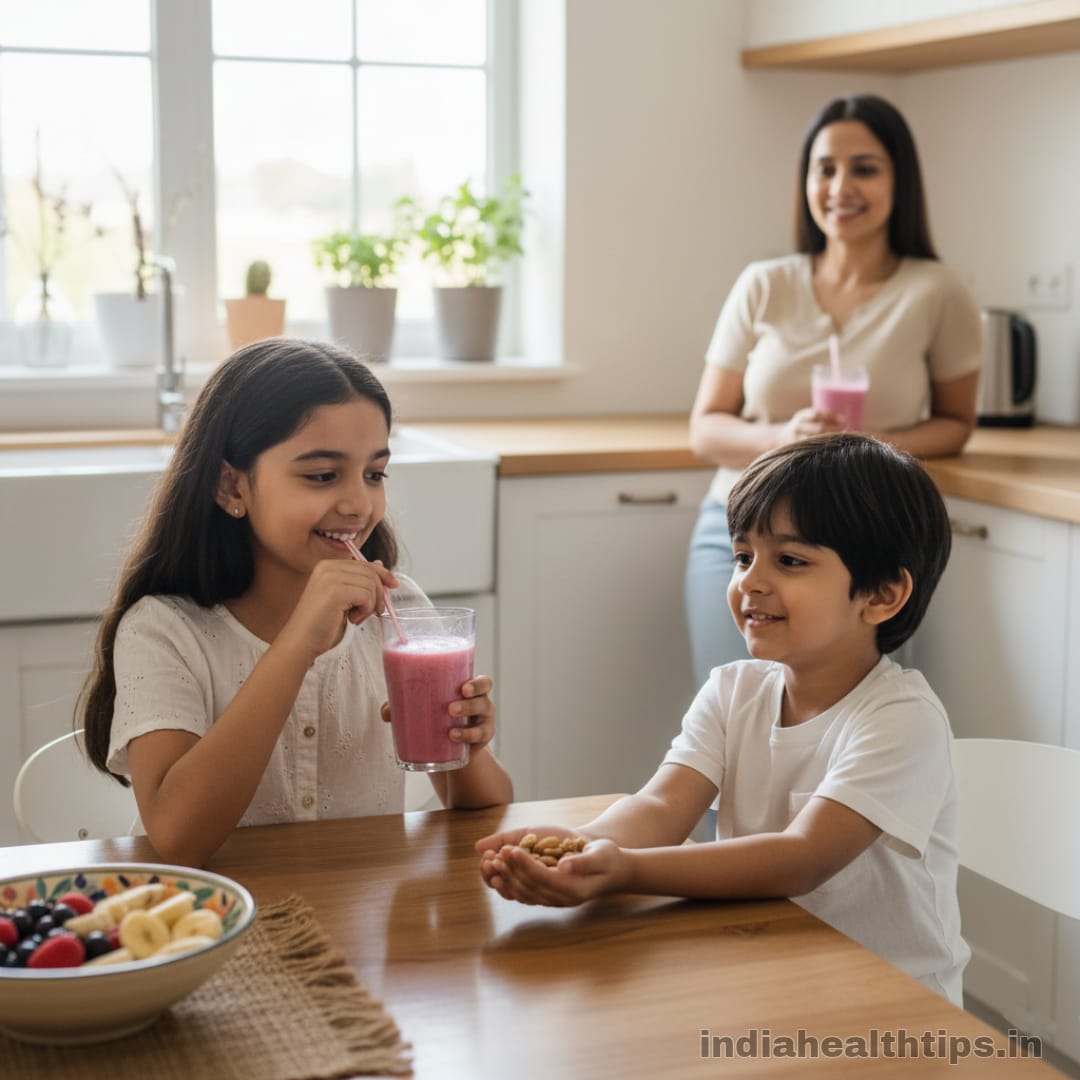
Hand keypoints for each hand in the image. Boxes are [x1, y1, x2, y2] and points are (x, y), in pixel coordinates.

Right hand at [280, 558, 397, 661]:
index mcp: (327, 565)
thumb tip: (379, 564)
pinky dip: (365, 610)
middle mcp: (327, 567)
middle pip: (370, 573)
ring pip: (371, 584)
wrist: (301, 640)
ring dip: (370, 605)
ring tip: (356, 616)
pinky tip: (352, 619)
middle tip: (372, 611)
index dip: (382, 574)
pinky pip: (366, 595)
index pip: (364, 563)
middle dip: (378, 593)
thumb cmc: (321, 622)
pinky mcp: (335, 591)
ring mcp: (330, 577)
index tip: (393, 584)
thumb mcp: (343, 597)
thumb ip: (358, 580)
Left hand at [381, 674, 496, 748]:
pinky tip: (454, 738)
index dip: (476, 683)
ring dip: (467, 720)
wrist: (451, 749)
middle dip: (470, 701)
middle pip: (484, 695)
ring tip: (450, 729)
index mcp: (469, 689)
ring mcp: (484, 720)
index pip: (482, 681)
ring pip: (484, 714)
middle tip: (450, 708)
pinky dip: (467, 736)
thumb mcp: (426, 709)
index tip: (462, 687)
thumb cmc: (438, 718)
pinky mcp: (482, 738)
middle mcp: (481, 701)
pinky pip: (480, 735)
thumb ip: (405, 706)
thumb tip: (386, 712)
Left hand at [476, 826, 623, 906]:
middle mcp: (562, 898)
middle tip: (495, 854)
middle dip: (510, 870)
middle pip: (530, 887)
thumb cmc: (608, 858)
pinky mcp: (550, 896)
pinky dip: (510, 885)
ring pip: (525, 893)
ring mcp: (556, 900)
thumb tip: (563, 866)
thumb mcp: (600, 855)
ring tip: (492, 862)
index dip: (524, 864)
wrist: (614, 870)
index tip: (510, 849)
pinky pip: (526, 894)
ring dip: (507, 879)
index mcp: (574, 889)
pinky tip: (499, 874)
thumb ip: (582, 862)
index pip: (543, 877)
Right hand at [775, 406, 845, 446]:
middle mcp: (798, 426)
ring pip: (816, 440)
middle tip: (847, 432)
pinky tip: (832, 451)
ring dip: (830, 441)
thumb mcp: (807, 418)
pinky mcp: (796, 449)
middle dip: (834, 430)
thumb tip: (846, 421)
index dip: (832, 416)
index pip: (818, 413)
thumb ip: (821, 418)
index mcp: (802, 416)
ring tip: (842, 441)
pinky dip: (822, 449)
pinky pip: (811, 450)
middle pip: (819, 428)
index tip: (844, 420)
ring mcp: (796, 439)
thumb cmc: (802, 427)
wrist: (780, 437)